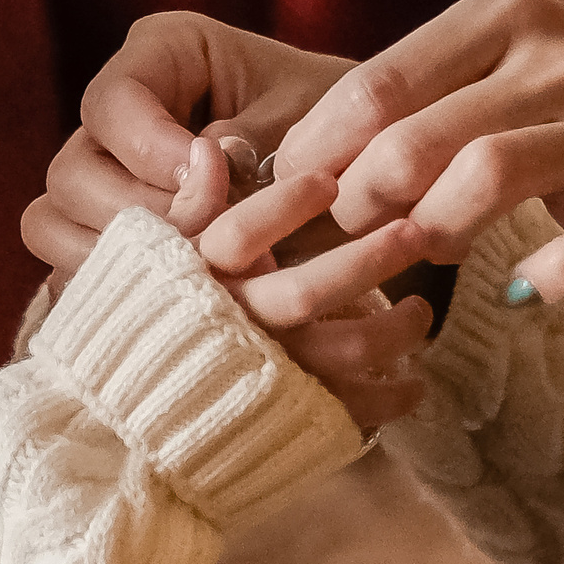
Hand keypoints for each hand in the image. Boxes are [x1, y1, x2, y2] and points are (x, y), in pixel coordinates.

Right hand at [23, 12, 352, 288]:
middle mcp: (116, 115)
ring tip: (202, 270)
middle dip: (141, 216)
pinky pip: (70, 269)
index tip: (217, 176)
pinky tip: (179, 297)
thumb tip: (202, 169)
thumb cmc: (345, 129)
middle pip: (71, 173)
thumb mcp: (316, 119)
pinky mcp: (103, 234)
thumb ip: (258, 136)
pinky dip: (120, 289)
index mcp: (161, 54)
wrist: (360, 174)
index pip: (113, 102)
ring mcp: (101, 178)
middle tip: (213, 239)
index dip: (152, 150)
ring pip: (53, 225)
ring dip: (123, 260)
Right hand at [173, 137, 433, 433]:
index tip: (328, 181)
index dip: (284, 206)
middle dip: (366, 260)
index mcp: (201, 278)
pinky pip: (350, 407)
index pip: (239, 235)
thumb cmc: (160, 316)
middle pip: (305, 292)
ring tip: (421, 310)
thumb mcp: (159, 256)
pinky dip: (391, 397)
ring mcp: (265, 372)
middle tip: (413, 232)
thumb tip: (208, 149)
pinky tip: (414, 383)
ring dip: (395, 329)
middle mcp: (236, 324)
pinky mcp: (288, 414)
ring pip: (341, 349)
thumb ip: (191, 207)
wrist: (142, 408)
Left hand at [276, 0, 563, 305]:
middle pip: (419, 136)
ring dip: (437, 229)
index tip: (295, 190)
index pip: (381, 84)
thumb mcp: (516, 48)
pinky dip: (545, 279)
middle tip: (354, 228)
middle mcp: (559, 60)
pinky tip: (523, 290)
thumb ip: (425, 88)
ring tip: (428, 247)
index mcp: (509, 16)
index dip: (322, 148)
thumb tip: (304, 147)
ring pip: (489, 178)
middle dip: (366, 196)